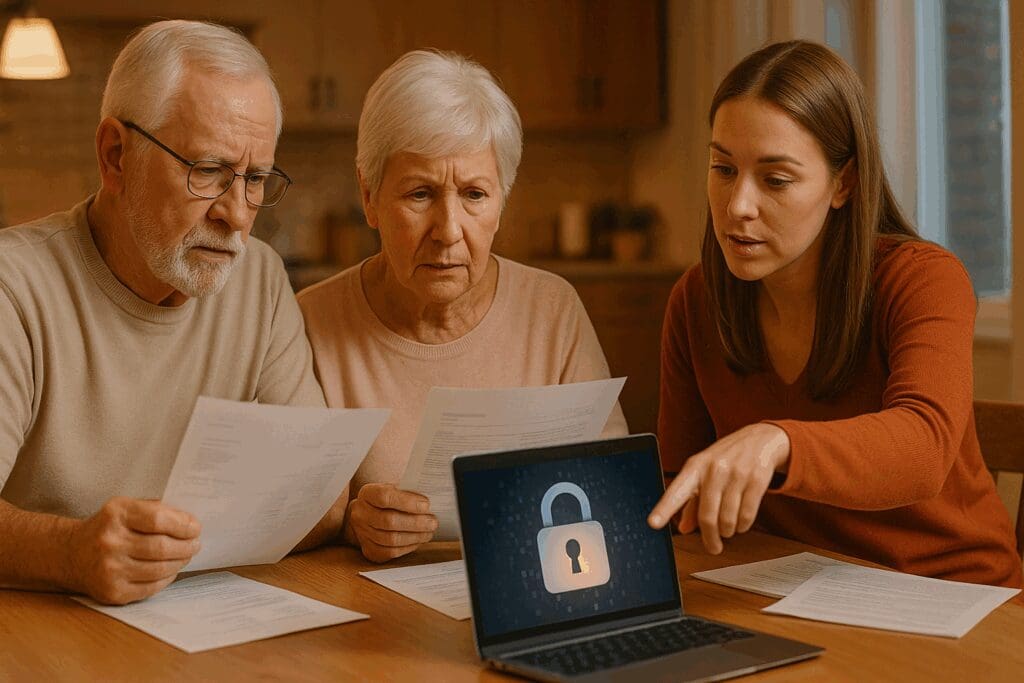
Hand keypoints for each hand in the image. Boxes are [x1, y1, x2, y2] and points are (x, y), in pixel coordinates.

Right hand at [66, 497, 200, 604]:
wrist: (71, 554)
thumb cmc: (109, 528)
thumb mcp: (126, 508)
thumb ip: (157, 510)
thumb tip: (190, 523)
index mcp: (116, 514)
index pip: (158, 520)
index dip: (183, 525)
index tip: (196, 527)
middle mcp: (109, 542)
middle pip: (161, 547)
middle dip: (186, 546)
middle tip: (196, 544)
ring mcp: (109, 569)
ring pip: (160, 569)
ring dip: (180, 562)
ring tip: (186, 556)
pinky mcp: (112, 591)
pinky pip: (151, 587)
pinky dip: (167, 578)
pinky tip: (170, 570)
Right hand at [343, 483, 437, 562]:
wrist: (369, 514)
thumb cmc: (389, 499)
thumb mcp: (395, 489)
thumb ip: (408, 492)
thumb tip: (428, 503)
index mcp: (367, 494)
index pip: (385, 497)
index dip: (407, 502)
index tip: (426, 505)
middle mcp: (360, 514)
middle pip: (389, 521)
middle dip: (415, 523)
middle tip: (433, 522)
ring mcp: (362, 533)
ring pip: (391, 539)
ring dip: (414, 536)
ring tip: (429, 532)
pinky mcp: (369, 550)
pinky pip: (390, 552)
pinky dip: (408, 547)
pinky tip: (418, 540)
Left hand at [648, 423, 789, 553]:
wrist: (760, 439)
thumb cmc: (727, 458)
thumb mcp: (704, 473)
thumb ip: (692, 501)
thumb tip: (683, 529)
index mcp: (695, 466)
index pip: (677, 491)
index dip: (664, 509)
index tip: (652, 523)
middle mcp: (714, 469)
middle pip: (707, 516)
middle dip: (710, 538)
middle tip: (713, 547)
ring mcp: (736, 473)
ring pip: (728, 519)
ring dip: (728, 531)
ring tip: (729, 528)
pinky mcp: (757, 479)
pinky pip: (747, 515)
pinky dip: (743, 525)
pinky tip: (741, 522)